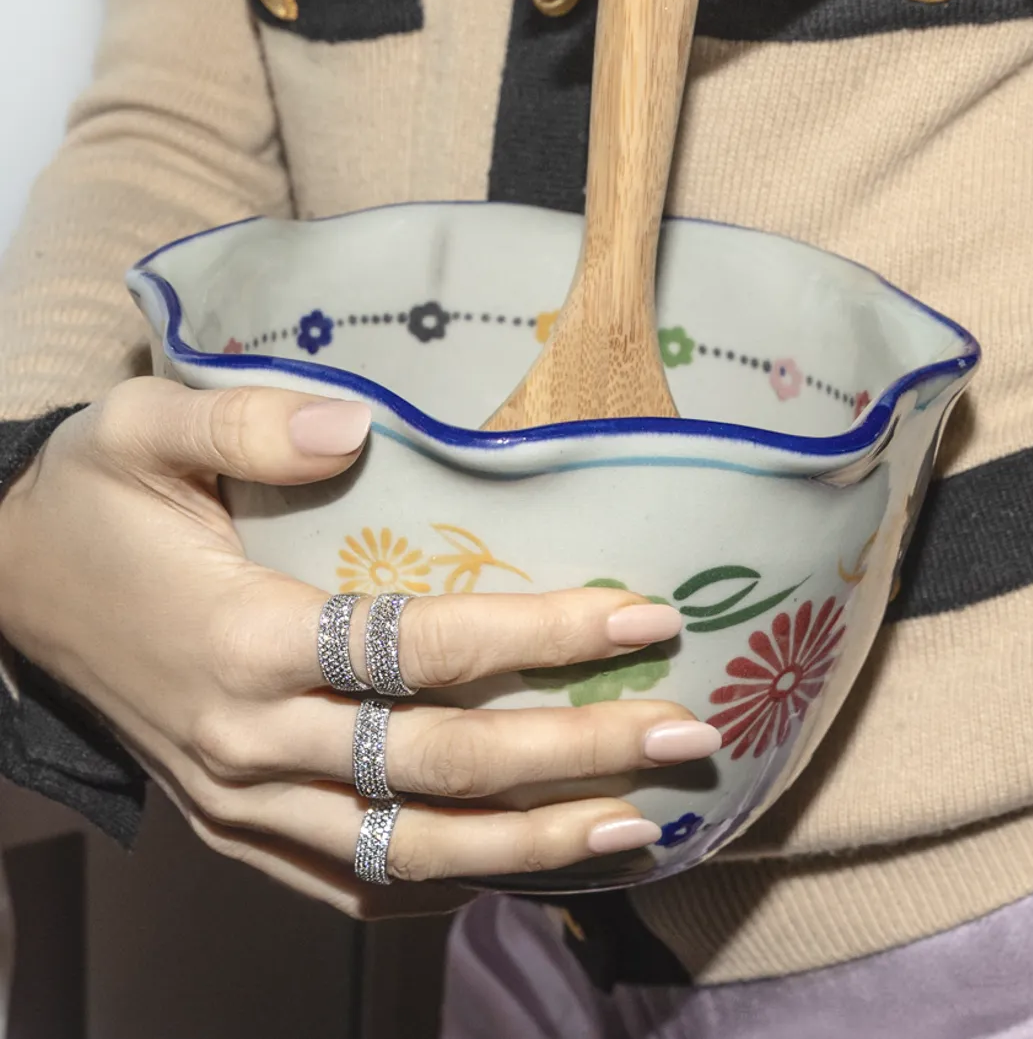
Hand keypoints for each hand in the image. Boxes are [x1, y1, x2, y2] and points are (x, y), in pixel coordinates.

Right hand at [0, 379, 713, 915]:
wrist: (8, 590)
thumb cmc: (90, 501)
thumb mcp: (142, 428)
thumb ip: (248, 422)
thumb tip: (360, 429)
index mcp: (241, 635)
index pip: (422, 647)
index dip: (542, 635)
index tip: (644, 617)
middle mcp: (249, 738)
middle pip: (440, 763)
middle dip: (575, 755)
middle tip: (686, 733)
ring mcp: (240, 802)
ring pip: (408, 848)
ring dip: (532, 846)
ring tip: (641, 827)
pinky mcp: (233, 829)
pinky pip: (350, 883)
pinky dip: (443, 889)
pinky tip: (523, 873)